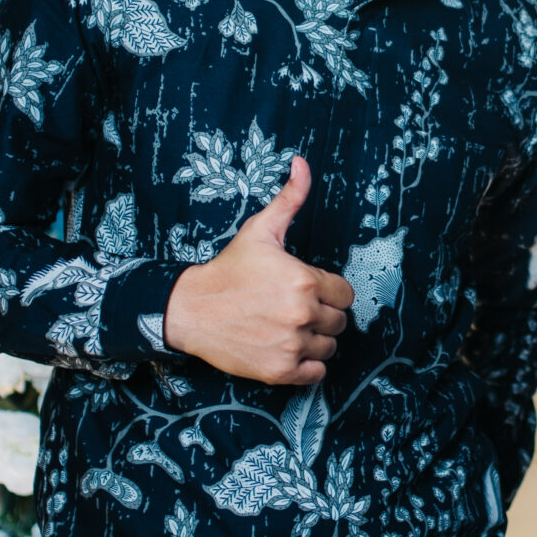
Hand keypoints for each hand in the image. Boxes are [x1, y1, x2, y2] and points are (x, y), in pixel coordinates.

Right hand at [163, 157, 354, 384]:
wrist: (191, 308)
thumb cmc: (229, 269)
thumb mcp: (261, 230)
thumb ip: (290, 198)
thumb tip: (301, 163)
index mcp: (305, 280)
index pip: (345, 294)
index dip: (328, 291)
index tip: (306, 290)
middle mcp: (302, 313)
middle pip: (339, 322)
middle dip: (322, 315)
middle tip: (293, 309)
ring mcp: (291, 344)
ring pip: (329, 348)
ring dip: (315, 340)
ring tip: (288, 328)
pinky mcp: (280, 370)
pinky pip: (316, 374)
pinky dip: (307, 366)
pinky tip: (287, 348)